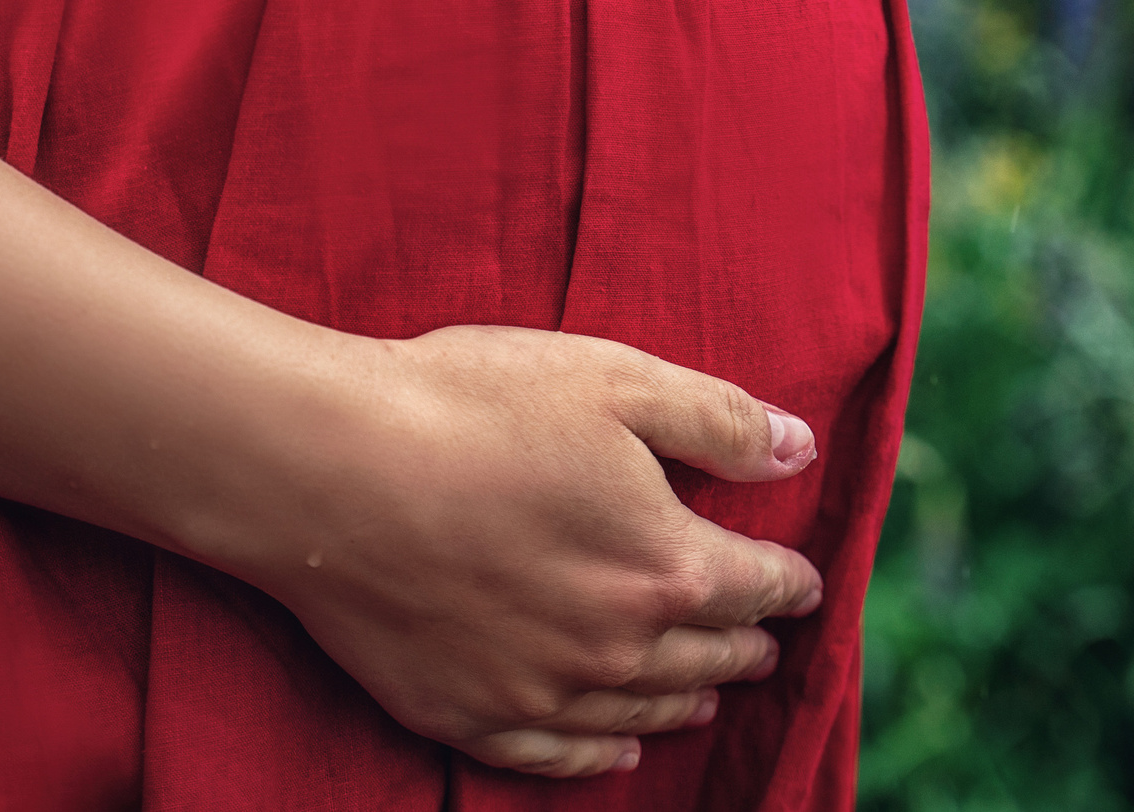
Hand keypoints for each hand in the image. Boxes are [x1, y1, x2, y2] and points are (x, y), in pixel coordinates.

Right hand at [221, 325, 822, 778]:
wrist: (329, 469)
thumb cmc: (471, 406)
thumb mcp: (615, 380)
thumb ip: (718, 419)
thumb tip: (799, 449)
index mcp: (664, 565)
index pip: (757, 585)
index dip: (790, 582)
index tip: (805, 582)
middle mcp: (616, 646)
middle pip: (707, 658)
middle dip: (745, 645)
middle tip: (763, 640)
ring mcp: (539, 689)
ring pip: (642, 710)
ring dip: (687, 699)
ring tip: (709, 693)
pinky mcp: (467, 712)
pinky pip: (557, 754)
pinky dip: (601, 754)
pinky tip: (621, 747)